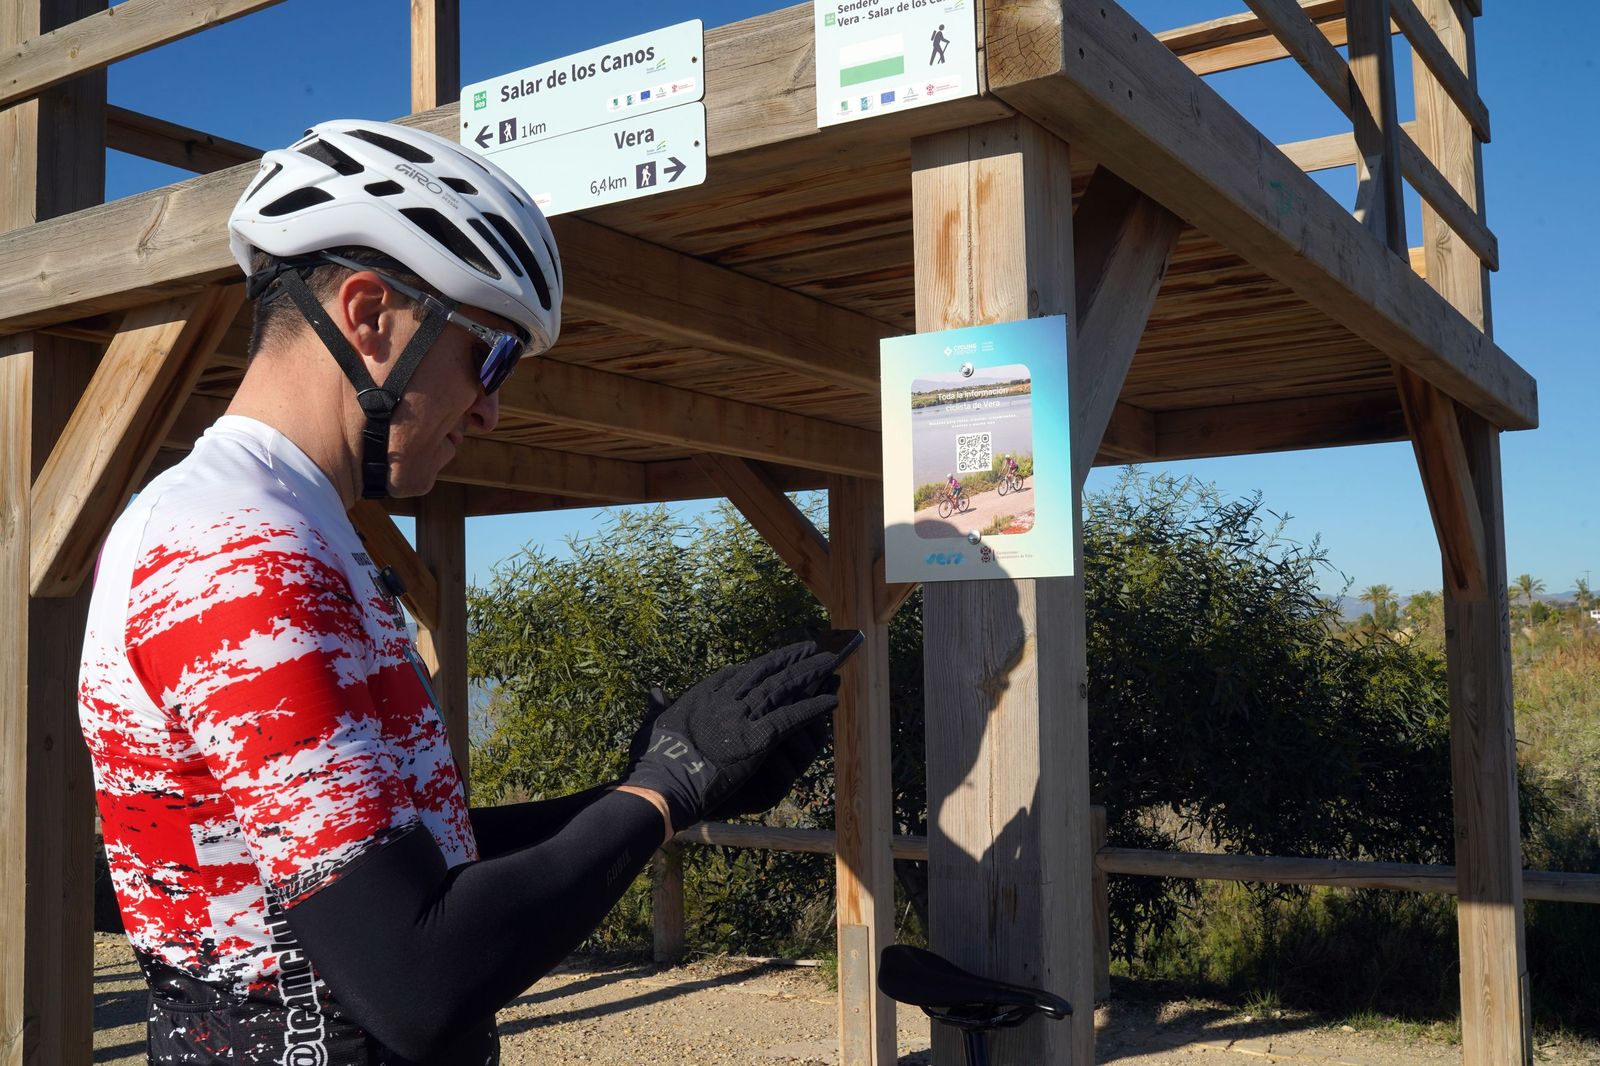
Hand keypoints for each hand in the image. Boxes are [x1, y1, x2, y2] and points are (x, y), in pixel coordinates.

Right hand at [622, 643, 839, 831]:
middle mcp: (726, 697)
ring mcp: (743, 716)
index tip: (779, 655)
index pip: (740, 672)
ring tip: (829, 663)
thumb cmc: (654, 757)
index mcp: (704, 693)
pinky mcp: (758, 739)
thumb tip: (655, 692)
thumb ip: (658, 706)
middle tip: (811, 648)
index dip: (764, 662)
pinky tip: (830, 701)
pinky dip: (812, 708)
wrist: (663, 781)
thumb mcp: (653, 725)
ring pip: (783, 688)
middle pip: (766, 672)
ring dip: (808, 675)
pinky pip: (792, 719)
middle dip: (790, 659)